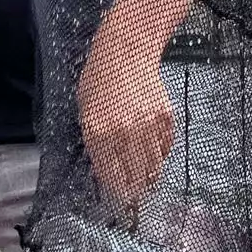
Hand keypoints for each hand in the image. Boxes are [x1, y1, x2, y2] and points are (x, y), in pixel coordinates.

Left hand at [78, 27, 174, 211]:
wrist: (125, 50)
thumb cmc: (100, 79)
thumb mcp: (85, 112)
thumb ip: (95, 143)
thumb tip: (107, 169)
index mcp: (99, 133)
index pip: (111, 177)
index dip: (116, 193)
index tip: (118, 200)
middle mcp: (124, 132)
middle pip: (136, 178)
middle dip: (135, 192)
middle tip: (134, 198)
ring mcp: (148, 125)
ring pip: (154, 167)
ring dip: (149, 178)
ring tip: (145, 182)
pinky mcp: (166, 117)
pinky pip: (166, 147)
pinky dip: (160, 156)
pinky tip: (153, 155)